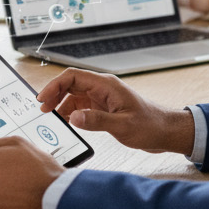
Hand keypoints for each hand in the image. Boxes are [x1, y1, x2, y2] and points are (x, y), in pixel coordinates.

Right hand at [36, 68, 194, 155]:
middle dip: (54, 94)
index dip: (54, 86)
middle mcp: (102, 88)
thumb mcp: (123, 126)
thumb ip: (97, 121)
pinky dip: (71, 113)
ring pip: (74, 95)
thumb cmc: (150, 126)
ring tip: (52, 119)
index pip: (73, 77)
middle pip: (70, 83)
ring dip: (61, 105)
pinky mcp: (104, 107)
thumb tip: (72, 117)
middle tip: (42, 111)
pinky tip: (67, 123)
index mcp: (106, 85)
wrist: (166, 131)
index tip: (42, 99)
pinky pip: (82, 105)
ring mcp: (103, 97)